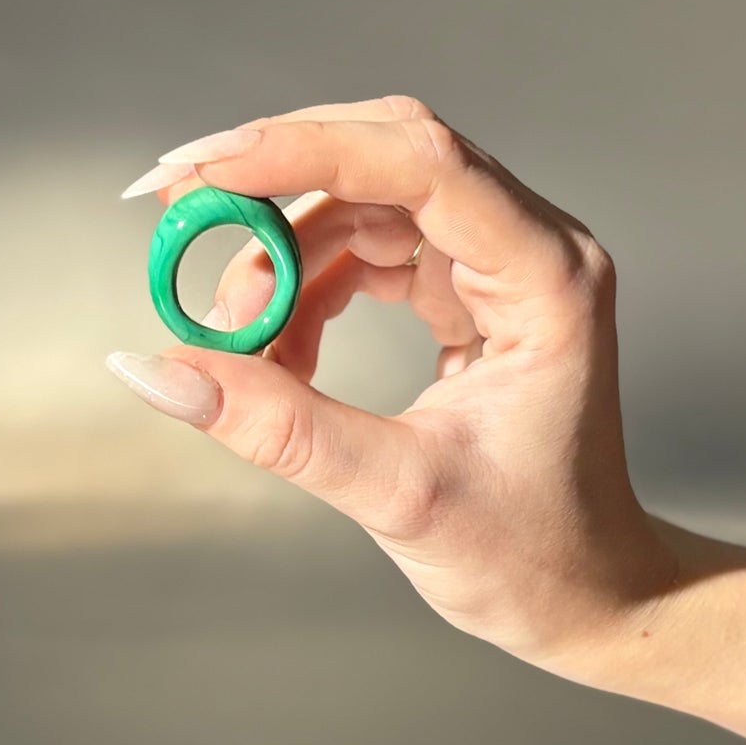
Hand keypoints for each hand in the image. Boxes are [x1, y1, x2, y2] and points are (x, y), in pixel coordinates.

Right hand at [109, 96, 678, 673]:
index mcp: (546, 278)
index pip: (422, 162)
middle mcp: (529, 247)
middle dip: (276, 178)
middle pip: (386, 155)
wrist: (586, 592)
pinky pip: (365, 251)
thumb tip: (159, 371)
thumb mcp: (398, 494)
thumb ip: (278, 427)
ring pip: (363, 203)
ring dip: (282, 254)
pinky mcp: (464, 290)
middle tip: (179, 207)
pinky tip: (277, 350)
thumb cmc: (530, 554)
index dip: (304, 152)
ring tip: (235, 335)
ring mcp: (496, 263)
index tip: (201, 176)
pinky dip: (304, 287)